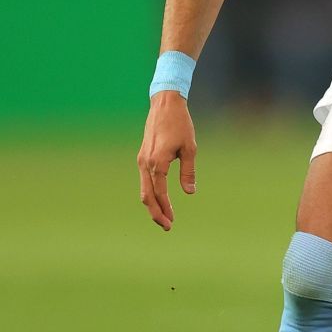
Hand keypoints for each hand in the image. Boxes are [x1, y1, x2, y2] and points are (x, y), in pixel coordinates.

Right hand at [137, 91, 197, 229]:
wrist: (165, 105)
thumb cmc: (180, 124)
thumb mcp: (190, 148)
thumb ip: (188, 171)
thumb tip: (189, 192)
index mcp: (157, 161)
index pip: (159, 192)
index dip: (165, 208)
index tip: (172, 221)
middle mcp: (145, 163)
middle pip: (147, 195)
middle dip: (156, 213)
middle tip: (167, 226)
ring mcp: (142, 160)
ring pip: (144, 189)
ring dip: (152, 205)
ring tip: (164, 218)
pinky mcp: (143, 157)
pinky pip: (144, 181)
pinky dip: (150, 193)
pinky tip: (159, 200)